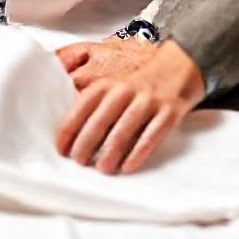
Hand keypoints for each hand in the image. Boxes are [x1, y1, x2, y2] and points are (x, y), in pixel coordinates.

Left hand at [55, 40, 204, 174]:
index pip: (82, 106)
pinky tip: (128, 167)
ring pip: (124, 130)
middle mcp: (125, 91)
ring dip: (110, 152)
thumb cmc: (138, 86)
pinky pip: (151, 136)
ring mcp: (148, 101)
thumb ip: (95, 106)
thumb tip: (72, 138)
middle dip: (86, 143)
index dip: (69, 128)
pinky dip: (138, 153)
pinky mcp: (168, 113)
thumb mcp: (113, 87)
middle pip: (101, 120)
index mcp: (108, 84)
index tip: (60, 149)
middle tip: (79, 162)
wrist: (178, 69)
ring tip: (102, 169)